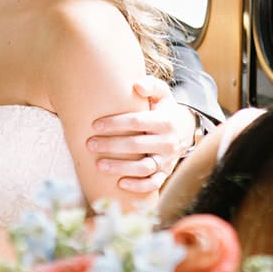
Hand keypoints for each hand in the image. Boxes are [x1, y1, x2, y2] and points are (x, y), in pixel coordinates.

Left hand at [87, 78, 196, 195]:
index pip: (137, 122)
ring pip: (144, 167)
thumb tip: (136, 85)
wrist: (183, 130)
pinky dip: (138, 186)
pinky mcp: (165, 173)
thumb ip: (150, 85)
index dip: (115, 124)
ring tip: (99, 166)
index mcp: (165, 121)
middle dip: (111, 145)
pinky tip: (120, 184)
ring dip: (121, 168)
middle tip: (90, 144)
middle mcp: (168, 142)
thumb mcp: (161, 93)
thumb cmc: (163, 109)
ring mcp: (167, 160)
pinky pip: (153, 183)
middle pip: (136, 145)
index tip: (94, 125)